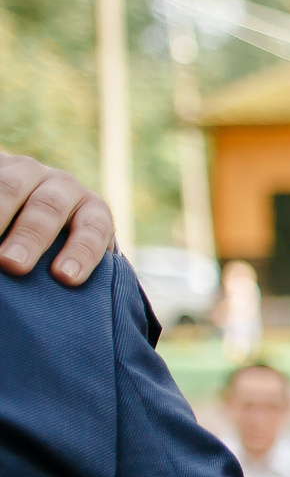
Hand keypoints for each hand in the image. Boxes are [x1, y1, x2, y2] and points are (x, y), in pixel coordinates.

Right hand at [0, 153, 115, 283]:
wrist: (26, 200)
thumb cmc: (56, 245)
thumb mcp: (69, 253)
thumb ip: (70, 270)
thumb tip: (72, 310)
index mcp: (91, 209)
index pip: (93, 228)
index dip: (82, 251)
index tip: (65, 277)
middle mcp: (62, 186)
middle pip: (49, 207)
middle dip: (31, 236)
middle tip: (13, 264)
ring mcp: (26, 172)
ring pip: (12, 187)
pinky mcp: (1, 166)